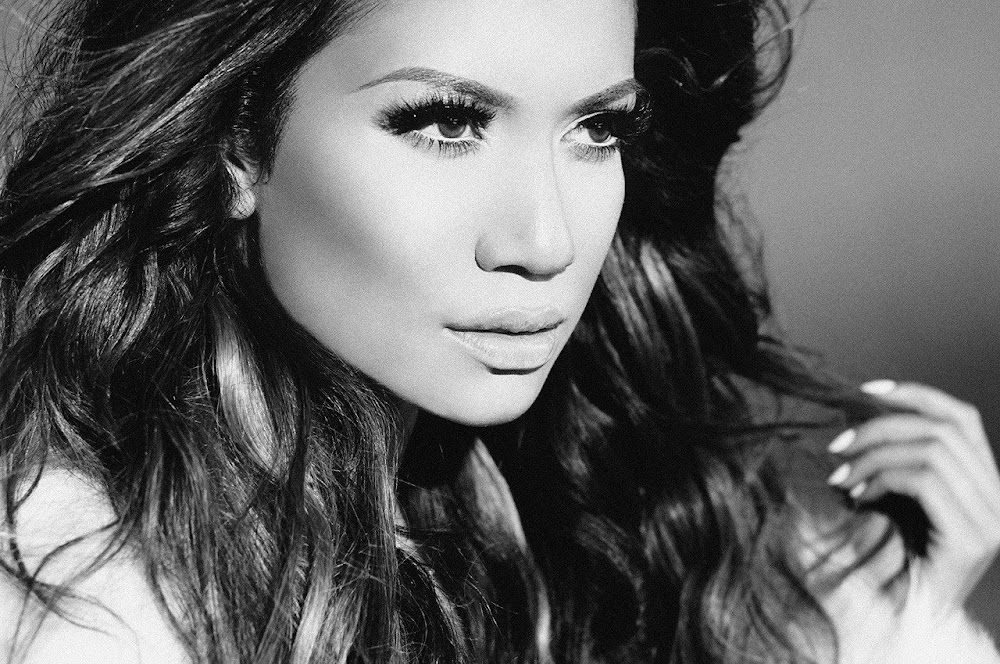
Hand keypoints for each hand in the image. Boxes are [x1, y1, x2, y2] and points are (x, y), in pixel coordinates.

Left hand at [826, 380, 999, 613]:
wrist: (905, 620)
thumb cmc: (893, 560)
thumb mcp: (895, 497)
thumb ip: (896, 460)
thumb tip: (856, 416)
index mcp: (985, 484)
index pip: (962, 417)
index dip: (915, 393)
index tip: (866, 390)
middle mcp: (998, 498)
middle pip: (942, 428)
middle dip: (880, 427)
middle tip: (837, 445)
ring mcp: (992, 519)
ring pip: (931, 450)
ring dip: (874, 456)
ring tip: (843, 477)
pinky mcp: (974, 538)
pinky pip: (925, 480)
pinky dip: (883, 479)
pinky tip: (859, 498)